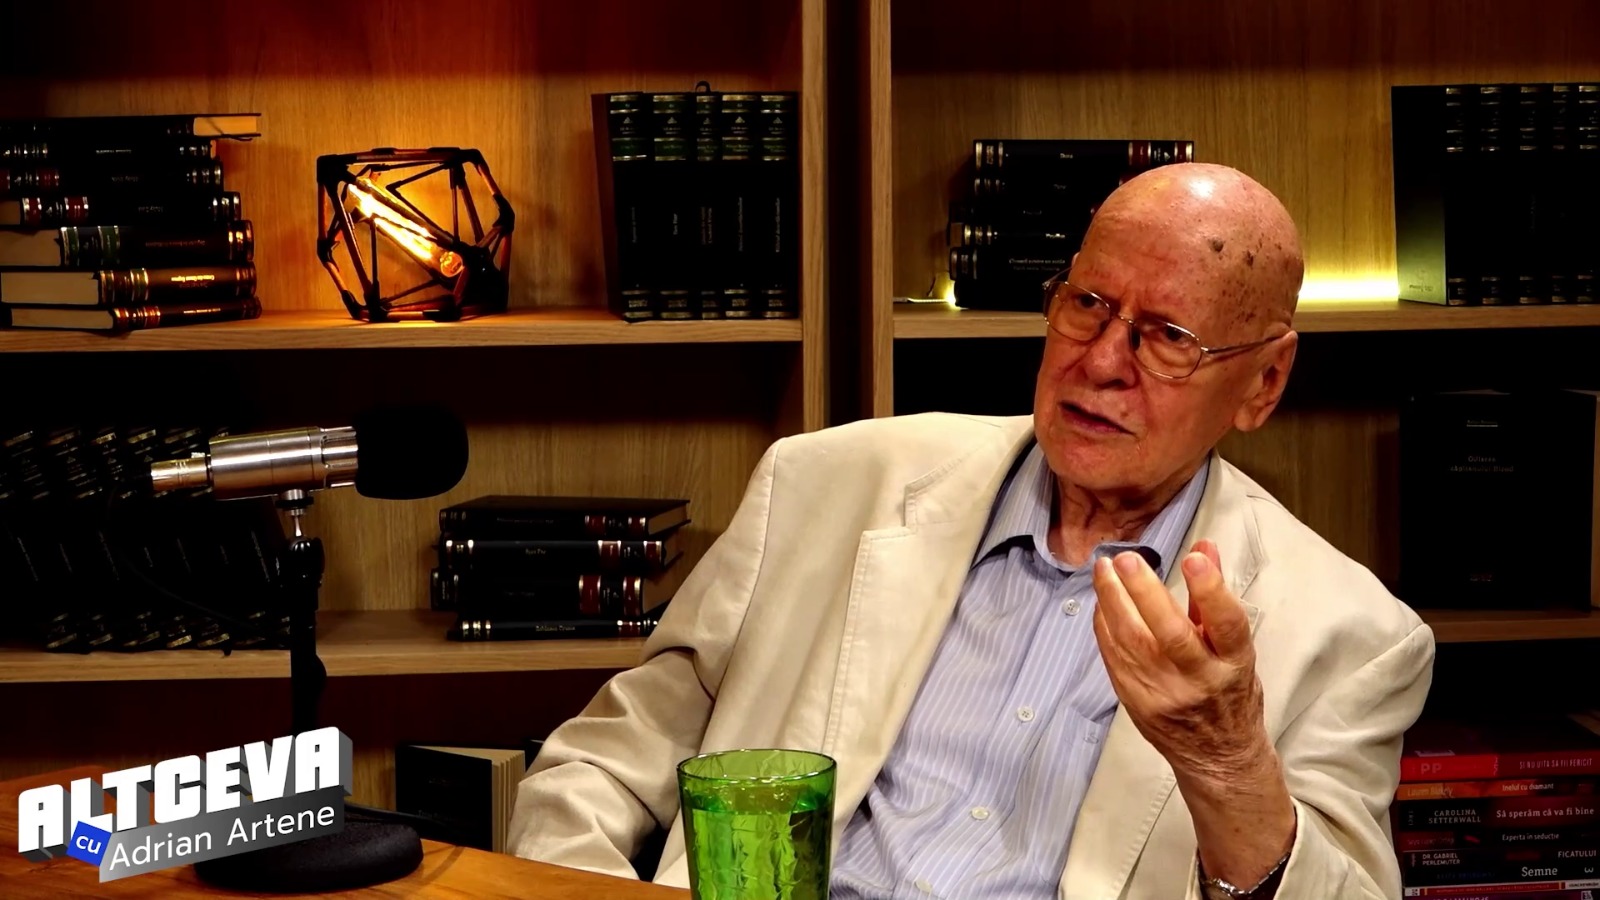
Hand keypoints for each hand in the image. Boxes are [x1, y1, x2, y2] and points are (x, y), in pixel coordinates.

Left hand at [1090, 540, 1265, 788]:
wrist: (1218, 756)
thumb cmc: (1229, 692)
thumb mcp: (1235, 648)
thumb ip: (1213, 598)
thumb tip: (1204, 547)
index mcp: (1234, 663)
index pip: (1227, 624)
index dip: (1211, 590)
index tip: (1192, 558)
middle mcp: (1201, 680)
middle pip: (1171, 634)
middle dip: (1144, 591)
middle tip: (1124, 558)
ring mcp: (1165, 694)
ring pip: (1133, 643)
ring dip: (1112, 601)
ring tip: (1103, 569)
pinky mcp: (1137, 702)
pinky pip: (1114, 657)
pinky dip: (1104, 625)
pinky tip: (1101, 601)